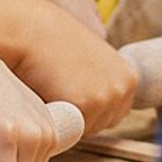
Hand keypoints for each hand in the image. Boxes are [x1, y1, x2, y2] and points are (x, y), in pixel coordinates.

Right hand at [0, 0, 136, 133]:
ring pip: (84, 129)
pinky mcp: (85, 105)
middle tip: (61, 87)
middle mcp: (124, 88)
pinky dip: (56, 117)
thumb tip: (102, 106)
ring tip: (55, 88)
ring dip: (68, 118)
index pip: (114, 114)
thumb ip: (104, 84)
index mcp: (129, 77)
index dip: (90, 107)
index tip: (72, 88)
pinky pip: (69, 128)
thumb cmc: (57, 45)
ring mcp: (106, 97)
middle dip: (80, 115)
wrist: (32, 32)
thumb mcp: (93, 62)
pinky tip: (49, 93)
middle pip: (101, 124)